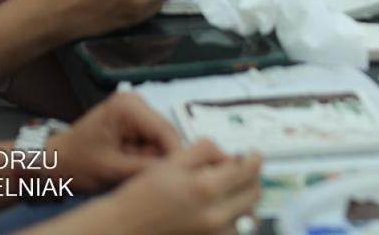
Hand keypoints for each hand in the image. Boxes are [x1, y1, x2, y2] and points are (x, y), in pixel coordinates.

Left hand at [51, 92, 181, 190]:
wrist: (55, 161)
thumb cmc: (76, 163)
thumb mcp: (111, 169)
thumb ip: (146, 168)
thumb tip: (177, 169)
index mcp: (128, 107)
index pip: (166, 131)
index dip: (175, 155)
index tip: (176, 177)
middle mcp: (135, 101)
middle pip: (165, 134)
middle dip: (157, 157)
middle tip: (136, 173)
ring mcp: (135, 108)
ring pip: (160, 139)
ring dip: (150, 158)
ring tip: (126, 167)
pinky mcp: (134, 119)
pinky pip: (152, 140)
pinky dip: (143, 155)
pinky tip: (127, 162)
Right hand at [93, 141, 261, 234]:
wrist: (124, 228)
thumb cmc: (143, 195)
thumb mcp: (172, 162)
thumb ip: (205, 152)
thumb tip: (228, 155)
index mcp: (206, 188)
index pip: (248, 171)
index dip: (253, 159)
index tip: (250, 155)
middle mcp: (215, 215)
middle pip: (254, 194)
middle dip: (251, 179)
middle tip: (239, 170)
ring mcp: (213, 233)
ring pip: (248, 216)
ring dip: (244, 201)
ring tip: (228, 191)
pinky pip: (233, 231)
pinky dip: (233, 220)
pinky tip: (218, 209)